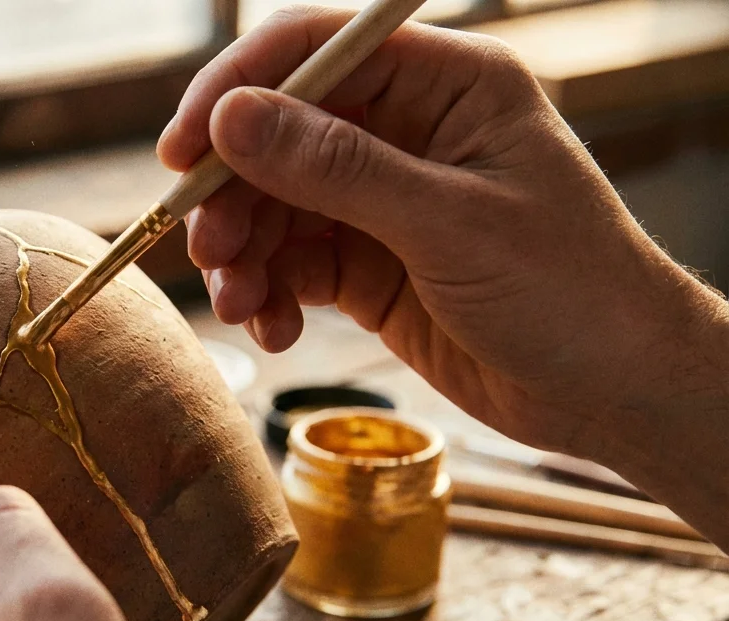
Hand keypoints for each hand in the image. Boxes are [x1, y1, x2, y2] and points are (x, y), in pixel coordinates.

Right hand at [158, 6, 728, 532]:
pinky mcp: (369, 263)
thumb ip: (336, 169)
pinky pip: (291, 263)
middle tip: (209, 248)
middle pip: (278, 135)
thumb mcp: (448, 223)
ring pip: (274, 204)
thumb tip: (232, 120)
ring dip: (243, 252)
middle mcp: (407, 132)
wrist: (613, 392)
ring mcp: (383, 200)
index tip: (182, 152)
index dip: (237, 91)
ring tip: (241, 302)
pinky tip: (275, 327)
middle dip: (233, 193)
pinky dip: (269, 293)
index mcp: (446, 86)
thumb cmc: (568, 290)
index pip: (316, 52)